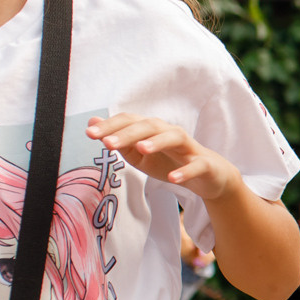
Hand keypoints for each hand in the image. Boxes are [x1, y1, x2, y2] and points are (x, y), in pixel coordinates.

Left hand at [88, 115, 239, 201]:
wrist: (209, 177)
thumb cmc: (171, 162)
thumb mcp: (139, 155)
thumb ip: (118, 140)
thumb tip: (92, 124)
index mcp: (152, 130)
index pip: (130, 121)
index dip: (111, 126)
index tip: (90, 134)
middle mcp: (170, 133)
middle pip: (149, 126)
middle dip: (127, 133)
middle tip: (107, 143)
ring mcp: (189, 147)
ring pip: (173, 137)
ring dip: (157, 142)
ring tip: (141, 149)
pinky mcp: (204, 164)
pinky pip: (196, 165)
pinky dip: (185, 171)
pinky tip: (172, 178)